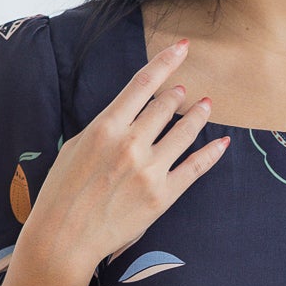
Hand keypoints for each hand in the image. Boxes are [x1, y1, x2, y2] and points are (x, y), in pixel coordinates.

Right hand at [22, 34, 228, 278]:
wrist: (65, 237)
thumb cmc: (63, 193)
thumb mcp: (76, 147)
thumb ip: (105, 127)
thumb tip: (128, 111)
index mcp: (106, 127)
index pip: (143, 83)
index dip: (166, 62)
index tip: (182, 48)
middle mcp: (131, 144)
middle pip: (165, 106)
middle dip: (177, 95)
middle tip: (183, 92)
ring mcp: (149, 170)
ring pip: (184, 132)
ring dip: (197, 115)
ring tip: (206, 105)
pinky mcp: (162, 196)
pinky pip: (195, 168)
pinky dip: (212, 153)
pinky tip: (222, 143)